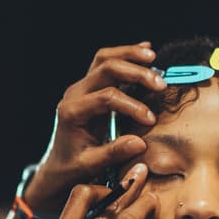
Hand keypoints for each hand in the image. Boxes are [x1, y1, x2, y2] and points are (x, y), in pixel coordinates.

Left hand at [23, 42, 166, 210]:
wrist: (58, 164)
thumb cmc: (72, 166)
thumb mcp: (91, 164)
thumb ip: (114, 153)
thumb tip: (140, 143)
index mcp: (72, 112)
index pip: (106, 97)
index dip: (132, 106)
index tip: (151, 120)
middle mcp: (74, 94)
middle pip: (106, 69)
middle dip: (135, 73)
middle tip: (160, 84)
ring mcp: (80, 88)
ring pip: (104, 59)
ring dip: (129, 55)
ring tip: (153, 57)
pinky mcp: (88, 87)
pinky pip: (105, 64)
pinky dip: (125, 56)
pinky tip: (144, 51)